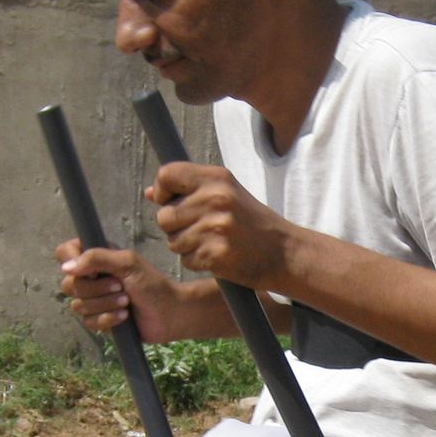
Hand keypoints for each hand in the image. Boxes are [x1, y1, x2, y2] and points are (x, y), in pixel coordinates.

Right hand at [55, 238, 180, 339]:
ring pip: (78, 305)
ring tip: (126, 302)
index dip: (71, 262)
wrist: (169, 314)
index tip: (89, 270)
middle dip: (96, 289)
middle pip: (68, 284)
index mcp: (96, 258)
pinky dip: (107, 319)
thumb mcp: (127, 263)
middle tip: (120, 287)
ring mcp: (93, 299)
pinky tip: (124, 316)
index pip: (64, 253)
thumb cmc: (152, 284)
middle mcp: (90, 277)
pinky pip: (88, 322)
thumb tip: (66, 267)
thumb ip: (96, 258)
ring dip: (105, 304)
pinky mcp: (99, 319)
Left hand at [148, 162, 290, 290]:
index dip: (163, 191)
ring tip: (212, 242)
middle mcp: (215, 199)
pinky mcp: (215, 254)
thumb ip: (190, 190)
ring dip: (186, 246)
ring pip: (172, 241)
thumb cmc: (252, 223)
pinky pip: (186, 260)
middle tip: (199, 229)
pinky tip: (218, 257)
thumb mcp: (227, 195)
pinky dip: (197, 262)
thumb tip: (150, 193)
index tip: (171, 201)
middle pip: (164, 216)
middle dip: (174, 227)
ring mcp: (216, 227)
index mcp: (217, 178)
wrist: (285, 253)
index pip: (167, 174)